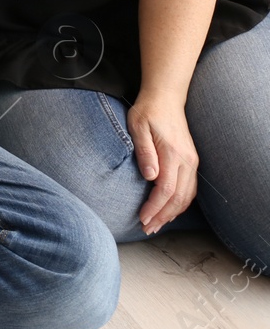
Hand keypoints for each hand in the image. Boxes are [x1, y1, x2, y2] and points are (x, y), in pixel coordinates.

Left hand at [129, 92, 199, 234]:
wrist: (165, 99)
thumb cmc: (147, 112)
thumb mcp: (138, 127)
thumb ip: (144, 152)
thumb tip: (149, 177)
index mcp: (172, 154)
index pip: (166, 190)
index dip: (154, 207)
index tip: (142, 218)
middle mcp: (186, 161)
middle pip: (178, 198)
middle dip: (162, 216)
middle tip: (147, 229)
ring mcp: (191, 161)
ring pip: (187, 196)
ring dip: (172, 213)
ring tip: (157, 224)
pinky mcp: (191, 161)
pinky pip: (190, 188)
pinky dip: (180, 203)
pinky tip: (169, 210)